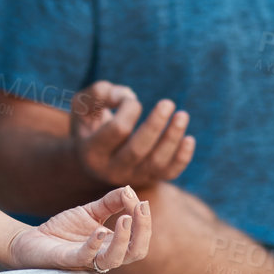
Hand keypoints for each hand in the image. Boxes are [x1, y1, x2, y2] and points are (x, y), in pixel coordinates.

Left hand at [7, 185, 149, 272]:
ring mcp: (87, 260)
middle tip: (141, 208)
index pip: (139, 240)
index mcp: (113, 245)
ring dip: (124, 240)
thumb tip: (130, 190)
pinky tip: (100, 230)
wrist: (32, 240)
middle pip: (135, 252)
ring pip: (115, 259)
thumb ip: (111, 202)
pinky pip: (85, 256)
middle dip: (143, 231)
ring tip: (125, 218)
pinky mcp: (68, 260)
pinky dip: (95, 244)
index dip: (144, 223)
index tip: (142, 202)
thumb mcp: (90, 212)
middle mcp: (104, 256)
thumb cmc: (64, 230)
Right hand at [70, 80, 194, 187]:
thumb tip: (128, 96)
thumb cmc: (91, 124)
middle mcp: (111, 170)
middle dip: (155, 124)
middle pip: (138, 150)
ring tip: (182, 115)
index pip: (117, 130)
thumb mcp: (84, 105)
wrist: (94, 158)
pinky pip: (169, 173)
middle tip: (168, 103)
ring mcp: (132, 177)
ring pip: (156, 162)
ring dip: (172, 138)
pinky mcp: (149, 179)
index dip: (130, 109)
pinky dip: (182, 157)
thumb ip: (100, 93)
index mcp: (92, 151)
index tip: (130, 98)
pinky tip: (190, 138)